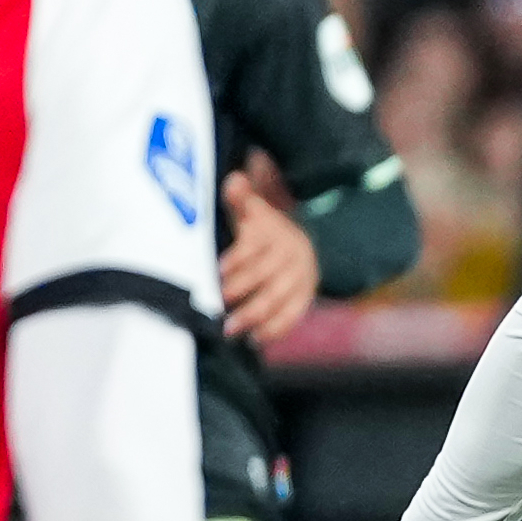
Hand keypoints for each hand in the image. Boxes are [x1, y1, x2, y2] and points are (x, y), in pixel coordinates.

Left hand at [214, 168, 317, 344]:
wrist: (302, 244)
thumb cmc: (263, 230)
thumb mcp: (253, 211)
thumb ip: (242, 199)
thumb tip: (234, 180)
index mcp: (275, 234)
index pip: (256, 247)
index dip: (238, 259)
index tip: (216, 271)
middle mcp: (292, 257)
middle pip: (267, 277)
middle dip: (242, 293)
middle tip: (218, 307)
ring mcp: (300, 279)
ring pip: (279, 300)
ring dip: (255, 317)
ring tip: (230, 330)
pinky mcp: (305, 298)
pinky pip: (293, 316)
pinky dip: (276, 330)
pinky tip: (256, 340)